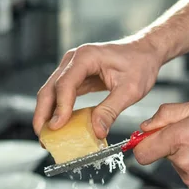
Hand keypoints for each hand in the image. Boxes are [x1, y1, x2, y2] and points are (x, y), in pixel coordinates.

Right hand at [33, 38, 162, 138]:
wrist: (145, 52)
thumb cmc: (140, 63)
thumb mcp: (130, 90)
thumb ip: (111, 110)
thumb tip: (97, 131)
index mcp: (86, 57)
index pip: (65, 84)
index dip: (60, 107)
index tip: (57, 127)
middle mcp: (74, 60)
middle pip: (50, 88)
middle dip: (43, 114)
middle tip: (43, 137)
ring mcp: (72, 68)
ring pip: (51, 92)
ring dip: (47, 114)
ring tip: (46, 136)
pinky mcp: (76, 77)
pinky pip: (62, 95)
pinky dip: (58, 110)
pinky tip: (59, 126)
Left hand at [133, 99, 188, 188]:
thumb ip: (166, 114)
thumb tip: (146, 126)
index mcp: (179, 138)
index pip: (141, 151)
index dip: (141, 144)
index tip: (146, 140)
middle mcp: (183, 161)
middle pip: (160, 155)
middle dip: (170, 144)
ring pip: (175, 165)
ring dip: (185, 155)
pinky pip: (188, 176)